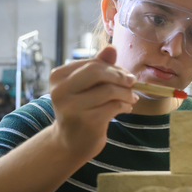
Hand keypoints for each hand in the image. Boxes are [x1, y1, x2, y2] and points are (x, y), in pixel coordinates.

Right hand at [48, 46, 137, 160]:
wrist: (70, 143)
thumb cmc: (81, 110)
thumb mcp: (86, 87)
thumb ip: (98, 67)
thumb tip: (112, 47)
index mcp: (58, 77)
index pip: (92, 64)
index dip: (113, 68)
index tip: (125, 76)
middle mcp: (60, 90)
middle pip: (98, 72)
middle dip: (120, 76)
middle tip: (133, 82)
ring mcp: (71, 107)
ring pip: (109, 90)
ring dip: (127, 93)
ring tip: (132, 99)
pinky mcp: (86, 121)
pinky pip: (114, 106)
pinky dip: (125, 106)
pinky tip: (126, 109)